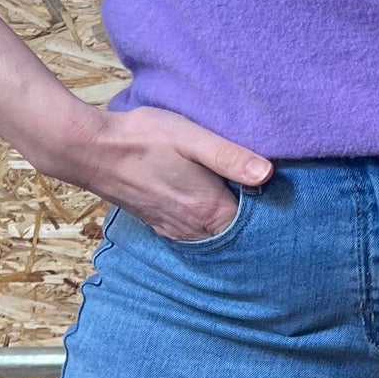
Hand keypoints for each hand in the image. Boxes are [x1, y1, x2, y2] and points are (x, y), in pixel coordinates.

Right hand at [36, 102, 271, 242]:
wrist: (90, 149)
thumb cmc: (143, 138)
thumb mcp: (193, 139)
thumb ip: (231, 157)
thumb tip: (268, 173)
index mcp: (208, 211)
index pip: (255, 228)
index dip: (273, 216)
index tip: (288, 203)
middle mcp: (192, 229)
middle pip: (236, 238)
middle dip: (255, 227)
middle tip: (274, 208)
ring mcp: (173, 229)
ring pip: (214, 239)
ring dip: (231, 229)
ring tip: (249, 210)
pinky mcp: (158, 224)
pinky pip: (194, 236)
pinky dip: (208, 230)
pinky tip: (212, 212)